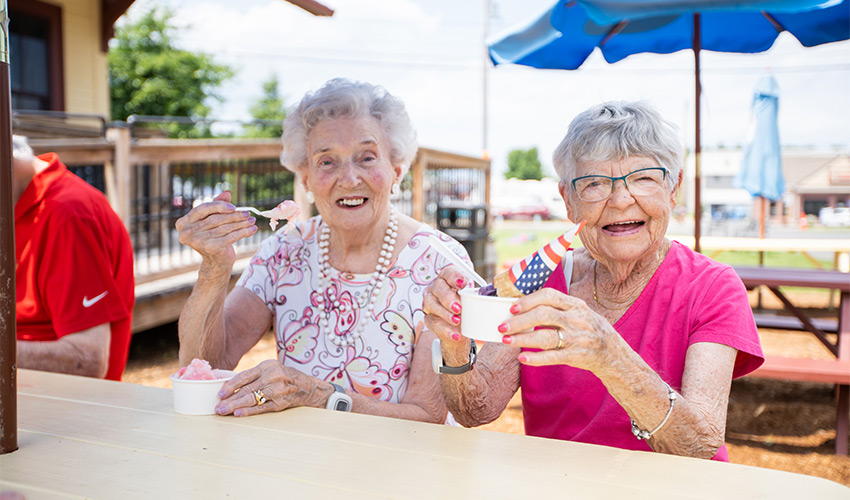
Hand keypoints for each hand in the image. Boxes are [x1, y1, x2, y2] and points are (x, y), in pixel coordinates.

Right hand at [175, 191, 257, 268]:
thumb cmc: (212, 237)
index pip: (202, 209)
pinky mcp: (211, 248)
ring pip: (224, 227)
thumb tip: (227, 192)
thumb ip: (217, 205)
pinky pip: (231, 236)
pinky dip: (244, 232)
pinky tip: (253, 229)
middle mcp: (187, 233)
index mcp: (183, 223)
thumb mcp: (212, 220)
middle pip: (215, 219)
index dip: (218, 206)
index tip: (234, 207)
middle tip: (248, 213)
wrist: (216, 262)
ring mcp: (198, 241)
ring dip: (241, 223)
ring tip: (252, 220)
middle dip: (234, 215)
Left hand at [215, 360, 326, 416]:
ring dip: (235, 406)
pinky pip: (261, 408)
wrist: (307, 386)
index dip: (230, 385)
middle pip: (246, 389)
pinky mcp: (280, 403)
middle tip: (218, 407)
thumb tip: (230, 386)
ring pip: (252, 399)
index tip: (220, 394)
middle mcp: (272, 377)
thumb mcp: (271, 369)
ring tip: (223, 411)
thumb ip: (253, 375)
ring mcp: (277, 390)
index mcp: (267, 366)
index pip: (244, 376)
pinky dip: (249, 411)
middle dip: (230, 399)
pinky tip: (239, 414)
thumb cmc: (284, 376)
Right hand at [422, 266, 471, 363]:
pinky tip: (456, 334)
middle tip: (459, 307)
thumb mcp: (475, 301)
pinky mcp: (429, 319)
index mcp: (448, 280)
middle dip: (448, 298)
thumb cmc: (468, 308)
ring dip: (445, 313)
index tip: (462, 284)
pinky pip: (433, 323)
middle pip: (438, 288)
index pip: (447, 273)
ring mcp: (430, 303)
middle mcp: (436, 289)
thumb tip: (492, 297)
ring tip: (457, 321)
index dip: (454, 276)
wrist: (461, 329)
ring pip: (431, 304)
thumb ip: (479, 296)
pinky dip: (445, 330)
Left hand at [498, 288, 617, 371]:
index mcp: (575, 305)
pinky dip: (536, 358)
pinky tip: (522, 358)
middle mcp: (576, 319)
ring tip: (506, 341)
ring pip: (546, 336)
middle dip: (519, 321)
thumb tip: (523, 305)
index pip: (549, 296)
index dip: (528, 300)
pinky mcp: (576, 356)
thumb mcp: (578, 311)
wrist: (613, 353)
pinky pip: (553, 357)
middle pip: (544, 315)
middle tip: (502, 327)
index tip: (512, 307)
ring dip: (523, 338)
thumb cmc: (589, 329)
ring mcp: (577, 338)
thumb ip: (557, 306)